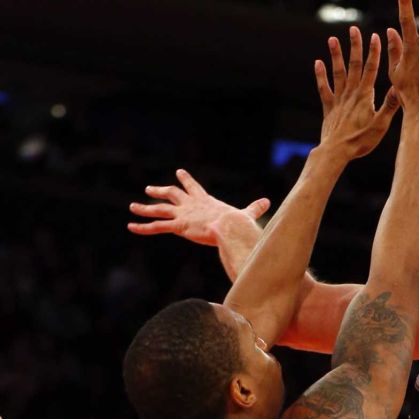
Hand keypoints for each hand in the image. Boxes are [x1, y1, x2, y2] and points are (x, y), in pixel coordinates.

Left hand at [127, 169, 269, 245]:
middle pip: (172, 194)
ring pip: (159, 209)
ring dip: (145, 208)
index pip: (193, 187)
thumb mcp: (246, 214)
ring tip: (133, 206)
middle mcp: (191, 205)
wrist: (231, 227)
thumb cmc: (238, 222)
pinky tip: (131, 227)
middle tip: (149, 189)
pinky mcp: (178, 226)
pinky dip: (143, 227)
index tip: (179, 172)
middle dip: (160, 191)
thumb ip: (254, 209)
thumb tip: (268, 202)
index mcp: (206, 201)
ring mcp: (183, 214)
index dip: (186, 180)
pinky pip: (157, 226)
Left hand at [314, 26, 400, 159]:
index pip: (371, 69)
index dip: (373, 52)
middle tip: (354, 30)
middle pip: (353, 65)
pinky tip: (318, 63)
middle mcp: (351, 94)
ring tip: (333, 39)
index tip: (375, 36)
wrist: (336, 152)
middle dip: (355, 46)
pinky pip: (324, 88)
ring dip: (336, 55)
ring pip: (337, 73)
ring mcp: (338, 99)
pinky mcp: (329, 107)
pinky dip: (320, 75)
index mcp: (365, 96)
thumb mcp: (380, 125)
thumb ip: (389, 106)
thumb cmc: (360, 141)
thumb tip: (399, 89)